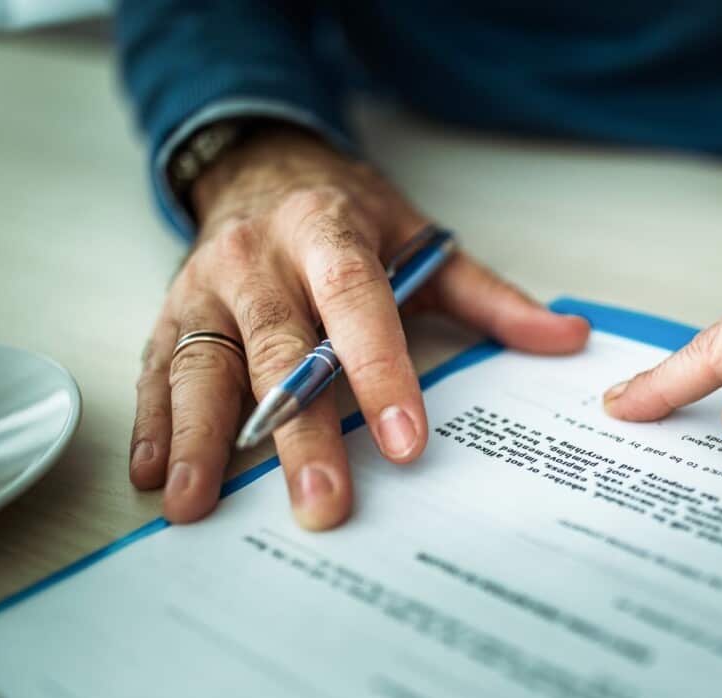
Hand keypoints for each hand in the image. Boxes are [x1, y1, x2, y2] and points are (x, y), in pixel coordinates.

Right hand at [130, 126, 589, 528]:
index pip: (357, 302)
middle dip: (298, 430)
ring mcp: (206, 286)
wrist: (264, 166)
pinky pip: (158, 369)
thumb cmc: (349, 215)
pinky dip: (155, 423)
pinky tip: (156, 475)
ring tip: (199, 506)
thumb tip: (566, 338)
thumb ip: (489, 295)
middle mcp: (259, 258)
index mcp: (328, 232)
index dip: (380, 370)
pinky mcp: (172, 312)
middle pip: (278, 349)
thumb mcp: (421, 239)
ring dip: (202, 439)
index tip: (405, 441)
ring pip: (203, 365)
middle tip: (322, 500)